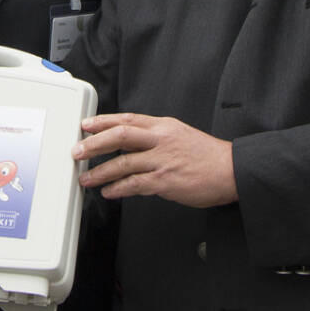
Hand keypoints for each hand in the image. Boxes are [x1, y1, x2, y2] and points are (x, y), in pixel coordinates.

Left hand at [73, 112, 237, 207]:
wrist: (231, 171)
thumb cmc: (207, 156)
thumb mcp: (179, 134)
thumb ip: (154, 137)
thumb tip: (128, 143)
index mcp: (163, 126)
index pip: (127, 119)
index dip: (103, 121)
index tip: (85, 125)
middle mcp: (160, 139)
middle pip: (120, 135)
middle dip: (94, 143)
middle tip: (78, 151)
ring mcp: (162, 160)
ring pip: (123, 162)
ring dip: (100, 172)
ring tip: (87, 178)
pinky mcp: (165, 181)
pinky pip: (135, 184)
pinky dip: (118, 188)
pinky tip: (109, 191)